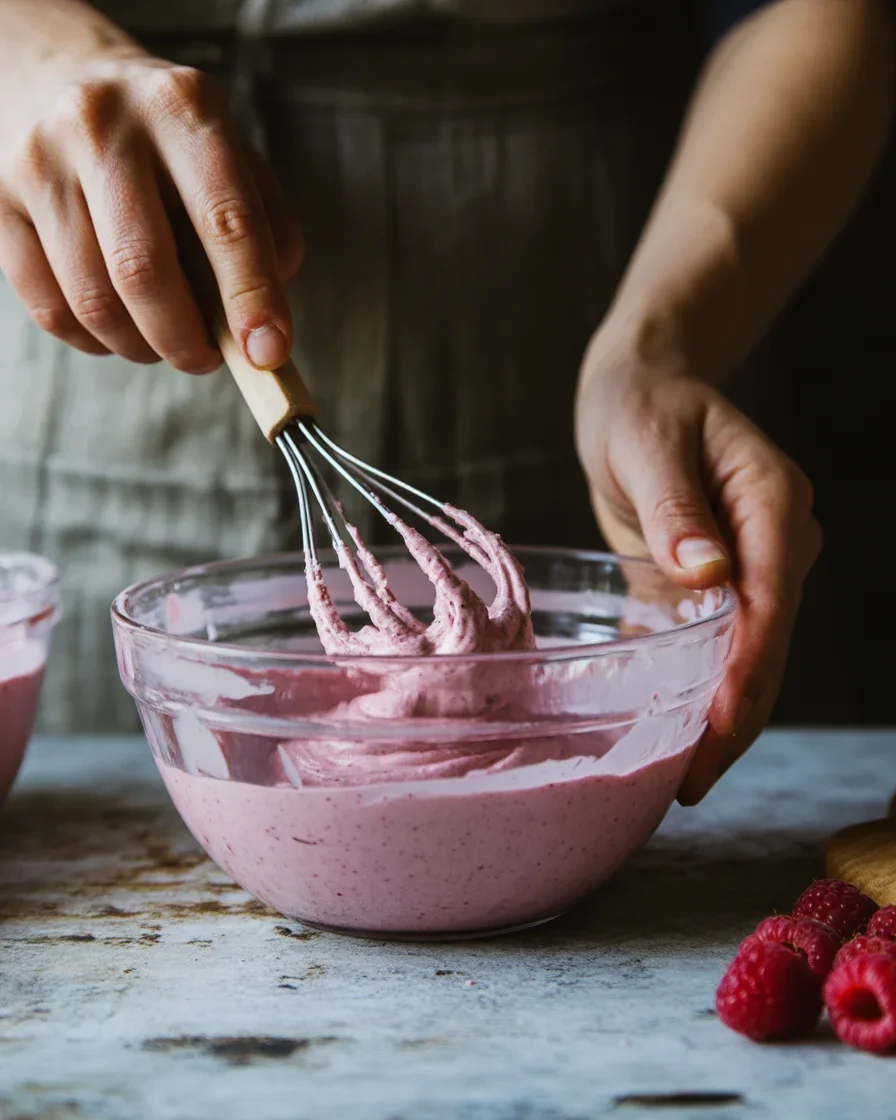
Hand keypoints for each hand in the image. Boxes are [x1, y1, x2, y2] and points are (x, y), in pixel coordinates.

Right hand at [0, 47, 302, 371]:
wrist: (61, 77)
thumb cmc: (169, 143)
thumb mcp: (236, 160)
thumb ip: (268, 236)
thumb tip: (260, 329)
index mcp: (182, 108)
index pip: (225, 218)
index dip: (251, 297)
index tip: (267, 354)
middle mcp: (103, 123)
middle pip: (143, 269)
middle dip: (184, 339)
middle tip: (205, 360)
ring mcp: (40, 159)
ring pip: (92, 299)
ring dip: (139, 346)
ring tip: (163, 341)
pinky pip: (48, 307)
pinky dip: (93, 340)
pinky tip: (118, 329)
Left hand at [575, 338, 821, 803]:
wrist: (641, 391)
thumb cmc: (640, 406)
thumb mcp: (646, 441)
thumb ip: (675, 504)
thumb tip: (707, 570)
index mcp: (772, 500)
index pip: (771, 601)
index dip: (748, 672)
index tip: (718, 731)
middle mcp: (778, 539)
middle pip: (770, 642)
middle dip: (738, 717)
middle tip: (691, 784)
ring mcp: (758, 563)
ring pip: (752, 654)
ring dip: (724, 714)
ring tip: (682, 776)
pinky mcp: (726, 580)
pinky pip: (724, 643)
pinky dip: (705, 688)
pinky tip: (676, 733)